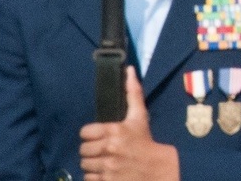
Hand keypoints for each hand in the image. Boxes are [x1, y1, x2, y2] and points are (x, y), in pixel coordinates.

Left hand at [80, 66, 179, 180]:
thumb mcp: (139, 116)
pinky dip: (95, 177)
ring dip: (93, 164)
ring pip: (85, 165)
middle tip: (102, 150)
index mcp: (115, 131)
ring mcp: (107, 167)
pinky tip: (105, 173)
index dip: (91, 134)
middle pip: (83, 149)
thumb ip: (132, 93)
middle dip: (92, 150)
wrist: (157, 169)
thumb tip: (129, 70)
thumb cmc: (145, 140)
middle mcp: (109, 149)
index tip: (99, 136)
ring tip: (104, 161)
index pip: (85, 132)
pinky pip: (88, 179)